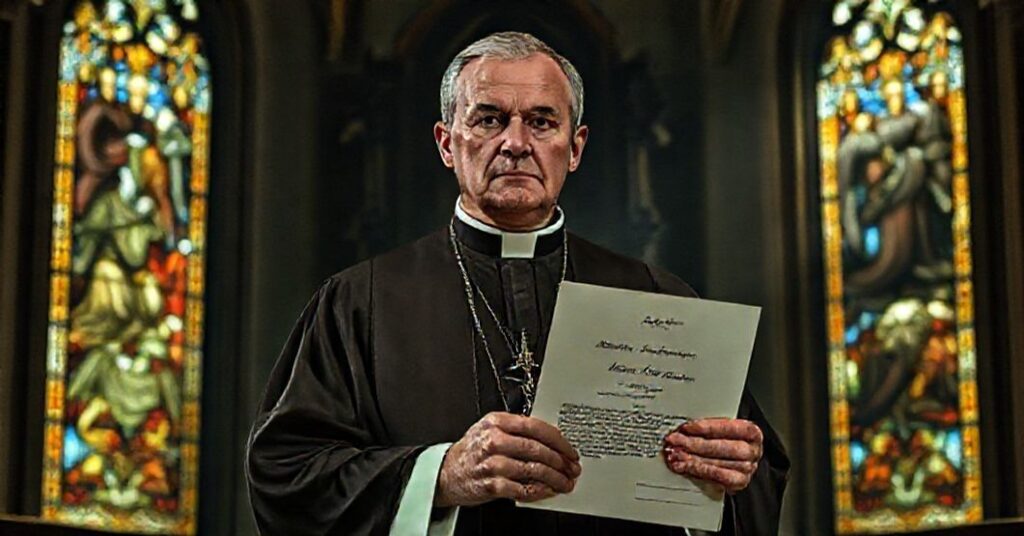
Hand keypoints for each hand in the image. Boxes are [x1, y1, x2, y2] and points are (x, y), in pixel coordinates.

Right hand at [434, 412, 581, 506]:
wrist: (447, 473)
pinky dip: (540, 491)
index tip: (569, 449)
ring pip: (533, 469)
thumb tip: (552, 441)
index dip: (558, 439)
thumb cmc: (472, 451)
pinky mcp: (492, 484)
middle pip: (537, 449)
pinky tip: (548, 491)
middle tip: (572, 468)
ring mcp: (493, 463)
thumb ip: (517, 430)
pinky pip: (523, 488)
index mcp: (497, 422)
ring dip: (555, 478)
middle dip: (560, 460)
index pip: (535, 426)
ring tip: (565, 482)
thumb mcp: (490, 430)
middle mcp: (494, 440)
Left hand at [662, 418, 762, 492]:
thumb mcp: (720, 429)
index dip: (707, 427)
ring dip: (693, 458)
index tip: (688, 427)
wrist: (734, 463)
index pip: (731, 427)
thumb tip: (685, 427)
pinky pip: (719, 477)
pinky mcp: (739, 482)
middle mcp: (752, 451)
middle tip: (676, 441)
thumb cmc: (725, 442)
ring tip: (676, 454)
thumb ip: (708, 427)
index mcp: (751, 433)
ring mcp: (747, 468)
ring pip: (719, 463)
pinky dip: (700, 470)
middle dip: (695, 443)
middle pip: (724, 447)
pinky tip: (686, 466)